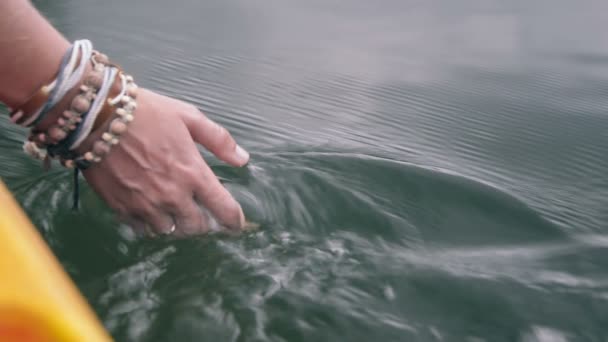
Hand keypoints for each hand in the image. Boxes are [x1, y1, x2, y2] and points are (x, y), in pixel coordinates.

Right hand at [80, 89, 249, 235]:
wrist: (96, 117)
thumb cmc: (146, 113)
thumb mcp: (189, 117)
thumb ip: (219, 140)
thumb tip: (242, 159)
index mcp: (193, 173)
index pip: (223, 210)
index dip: (234, 221)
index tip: (236, 223)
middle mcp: (172, 195)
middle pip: (197, 228)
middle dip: (203, 223)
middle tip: (201, 214)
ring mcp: (146, 205)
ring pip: (170, 232)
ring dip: (176, 224)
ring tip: (175, 212)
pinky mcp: (122, 208)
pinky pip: (143, 230)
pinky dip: (150, 225)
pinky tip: (151, 211)